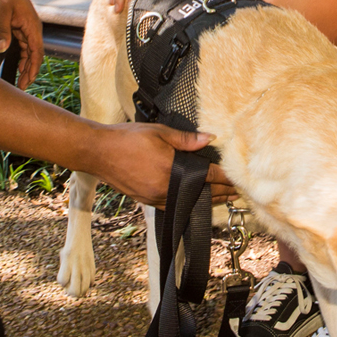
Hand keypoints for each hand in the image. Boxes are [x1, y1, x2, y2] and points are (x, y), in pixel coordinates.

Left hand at [0, 0, 43, 88]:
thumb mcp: (1, 13)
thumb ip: (2, 31)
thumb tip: (2, 48)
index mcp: (32, 25)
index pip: (37, 51)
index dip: (34, 67)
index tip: (29, 80)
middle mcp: (33, 29)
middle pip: (35, 55)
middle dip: (31, 72)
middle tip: (22, 87)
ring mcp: (27, 30)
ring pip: (30, 53)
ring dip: (27, 67)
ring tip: (21, 81)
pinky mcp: (21, 29)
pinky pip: (25, 48)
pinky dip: (23, 58)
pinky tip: (19, 67)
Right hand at [93, 122, 235, 206]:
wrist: (98, 152)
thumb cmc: (127, 138)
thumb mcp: (159, 132)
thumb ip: (186, 139)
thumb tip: (210, 139)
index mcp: (171, 170)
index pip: (207, 177)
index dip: (225, 179)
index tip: (238, 180)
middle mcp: (165, 189)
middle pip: (201, 195)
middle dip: (220, 193)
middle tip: (237, 193)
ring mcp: (154, 197)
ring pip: (187, 202)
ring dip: (205, 200)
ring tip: (221, 198)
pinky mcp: (146, 200)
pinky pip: (172, 205)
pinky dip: (186, 202)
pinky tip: (193, 200)